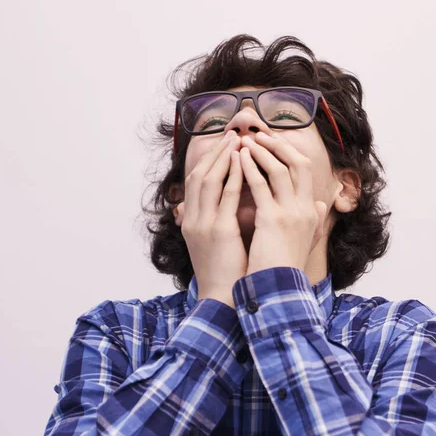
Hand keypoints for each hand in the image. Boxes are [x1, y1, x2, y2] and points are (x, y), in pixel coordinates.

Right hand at [174, 131, 245, 308]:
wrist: (221, 300)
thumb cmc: (223, 274)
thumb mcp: (213, 245)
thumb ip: (215, 222)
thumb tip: (223, 207)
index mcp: (190, 223)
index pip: (195, 183)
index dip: (207, 161)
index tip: (222, 145)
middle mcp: (192, 220)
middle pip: (198, 175)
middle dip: (214, 152)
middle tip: (231, 135)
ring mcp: (203, 224)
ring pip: (209, 180)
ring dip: (223, 157)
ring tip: (238, 141)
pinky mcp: (218, 231)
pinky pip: (226, 195)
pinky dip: (234, 175)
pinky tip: (245, 162)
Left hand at [239, 133, 326, 275]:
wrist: (278, 290)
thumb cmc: (285, 267)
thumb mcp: (305, 241)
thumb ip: (315, 221)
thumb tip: (322, 205)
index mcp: (311, 212)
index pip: (305, 170)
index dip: (288, 151)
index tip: (271, 141)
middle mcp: (306, 209)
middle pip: (297, 163)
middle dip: (277, 144)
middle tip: (258, 133)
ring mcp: (291, 213)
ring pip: (279, 169)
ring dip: (261, 152)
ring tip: (244, 141)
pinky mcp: (273, 220)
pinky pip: (261, 185)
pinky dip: (249, 168)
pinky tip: (237, 159)